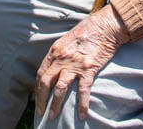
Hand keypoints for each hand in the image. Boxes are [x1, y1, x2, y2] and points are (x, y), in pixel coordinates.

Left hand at [34, 6, 129, 120]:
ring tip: (53, 117)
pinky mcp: (88, 69)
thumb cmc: (87, 32)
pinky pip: (83, 90)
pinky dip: (82, 104)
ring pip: (59, 89)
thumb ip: (60, 54)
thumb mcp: (67, 40)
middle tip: (42, 113)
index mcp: (54, 51)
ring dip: (55, 105)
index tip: (38, 99)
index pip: (41, 73)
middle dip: (41, 99)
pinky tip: (82, 115)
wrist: (104, 26)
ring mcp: (74, 64)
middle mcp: (61, 58)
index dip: (38, 89)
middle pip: (45, 82)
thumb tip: (55, 67)